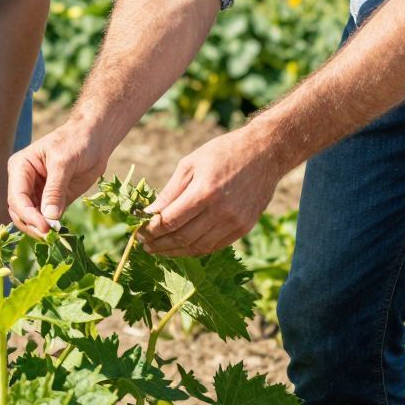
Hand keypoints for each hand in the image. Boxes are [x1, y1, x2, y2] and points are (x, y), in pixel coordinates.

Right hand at [7, 119, 109, 236]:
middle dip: (32, 224)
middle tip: (49, 235)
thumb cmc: (76, 141)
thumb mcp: (64, 162)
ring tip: (56, 236)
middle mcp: (25, 182)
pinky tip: (61, 231)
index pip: (17, 197)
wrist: (95, 138)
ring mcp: (38, 192)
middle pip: (19, 211)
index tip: (45, 227)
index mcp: (20, 168)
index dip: (28, 215)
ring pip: (31, 218)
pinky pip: (47, 218)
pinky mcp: (53, 200)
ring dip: (40, 229)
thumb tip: (49, 217)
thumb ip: (55, 189)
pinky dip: (52, 227)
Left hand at [142, 128, 279, 255]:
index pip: (171, 221)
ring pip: (198, 246)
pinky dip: (196, 249)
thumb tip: (150, 212)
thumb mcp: (191, 163)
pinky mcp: (244, 227)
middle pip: (183, 238)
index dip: (152, 230)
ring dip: (175, 251)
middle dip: (160, 244)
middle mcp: (221, 210)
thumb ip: (170, 191)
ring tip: (160, 249)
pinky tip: (182, 247)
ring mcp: (235, 221)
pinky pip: (215, 246)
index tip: (139, 232)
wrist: (265, 153)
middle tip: (145, 245)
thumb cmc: (223, 152)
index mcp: (205, 191)